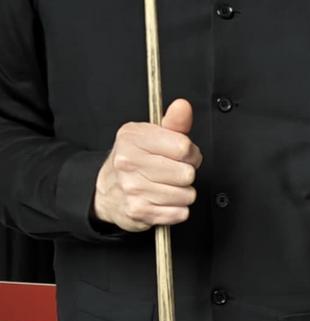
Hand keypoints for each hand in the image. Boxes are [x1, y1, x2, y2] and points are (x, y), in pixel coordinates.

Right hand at [93, 99, 200, 230]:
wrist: (108, 191)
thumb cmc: (134, 160)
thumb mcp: (150, 135)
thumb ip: (173, 122)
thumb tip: (183, 106)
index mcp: (132, 139)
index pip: (183, 147)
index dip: (190, 153)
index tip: (182, 154)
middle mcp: (128, 163)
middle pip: (186, 173)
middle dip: (186, 173)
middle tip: (172, 172)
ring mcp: (132, 189)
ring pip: (186, 195)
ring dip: (182, 193)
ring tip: (167, 186)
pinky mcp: (139, 212)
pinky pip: (180, 213)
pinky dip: (177, 209)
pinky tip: (163, 201)